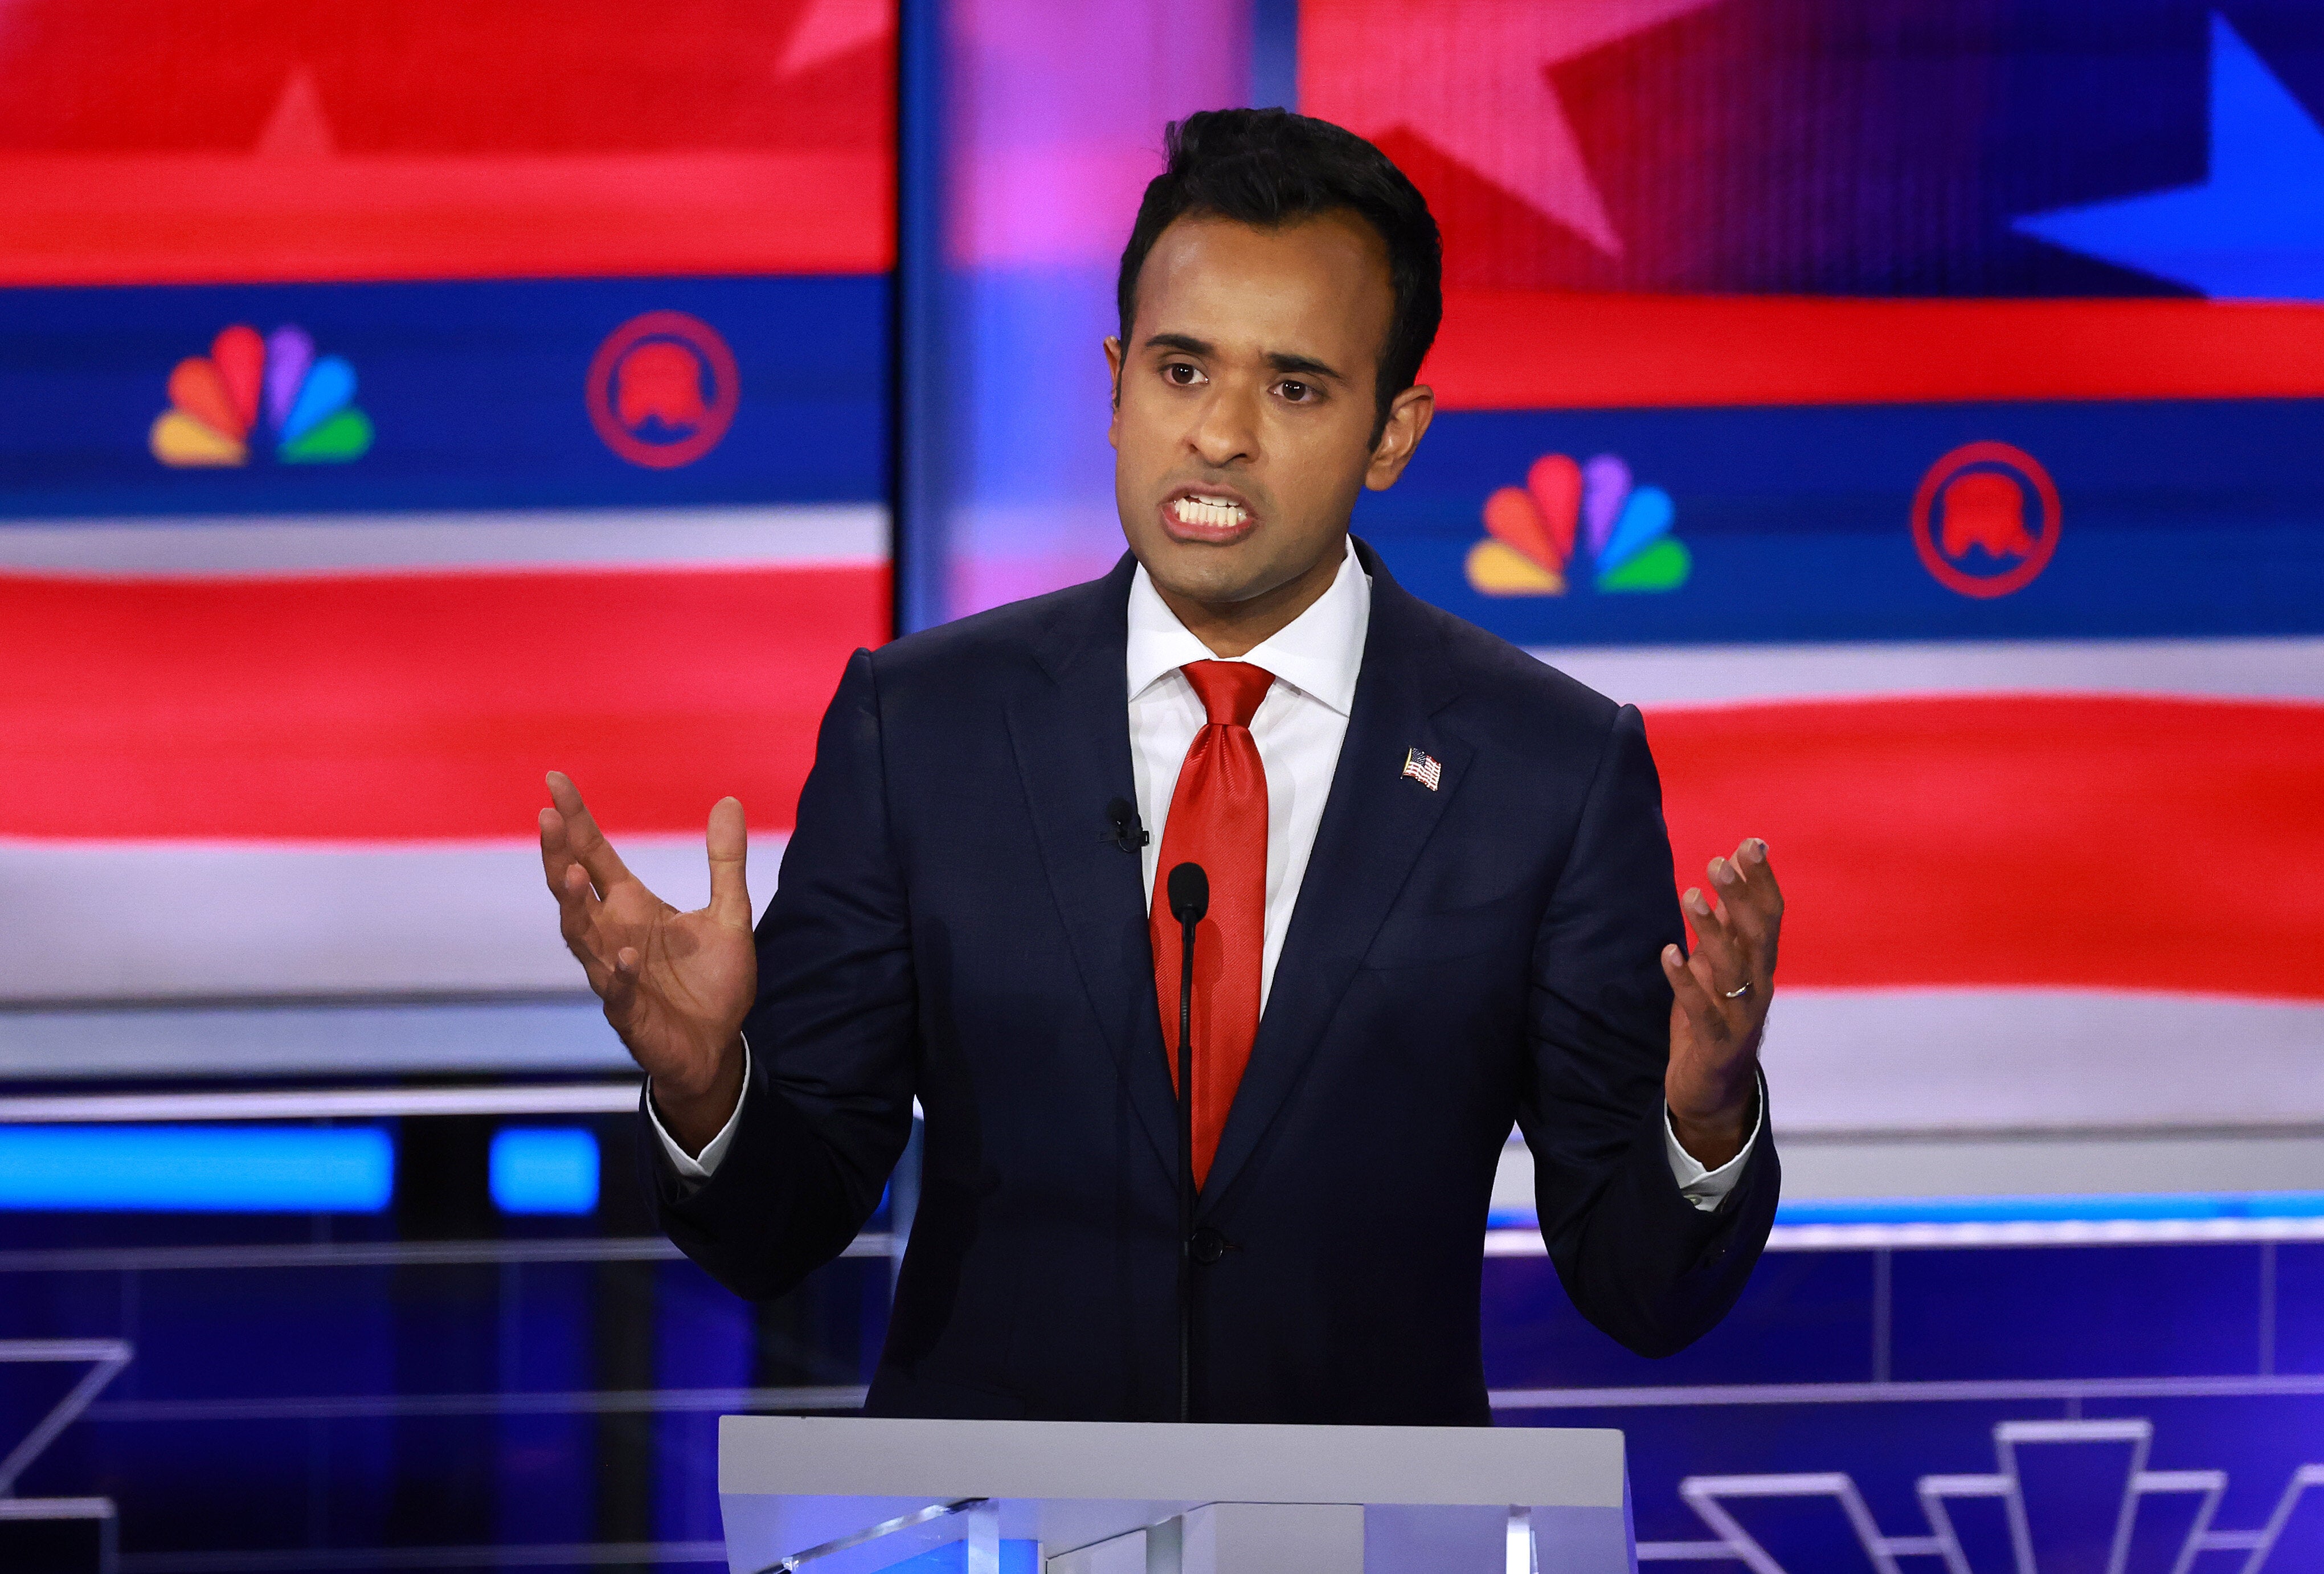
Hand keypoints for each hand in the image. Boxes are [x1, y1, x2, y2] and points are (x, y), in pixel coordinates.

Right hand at [539, 771, 754, 1153]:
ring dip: (574, 907)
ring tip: (571, 873)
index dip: (575, 820)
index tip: (555, 781)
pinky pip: (617, 992)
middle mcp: (613, 935)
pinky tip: (624, 956)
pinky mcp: (630, 1014)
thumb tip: (728, 800)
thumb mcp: (730, 913)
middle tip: (547, 817)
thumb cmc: (713, 982)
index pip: (594, 854)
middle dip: (559, 854)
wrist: (718, 1047)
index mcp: (632, 906)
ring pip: (581, 937)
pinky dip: (619, 974)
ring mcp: (615, 974)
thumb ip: (725, 860)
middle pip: (574, 889)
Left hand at [1660, 837, 1782, 1169]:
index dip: (1763, 880)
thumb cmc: (1714, 1017)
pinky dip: (1685, 981)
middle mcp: (1759, 986)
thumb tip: (1733, 864)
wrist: (1713, 1090)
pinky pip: (1702, 1010)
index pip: (1772, 916)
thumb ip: (1729, 920)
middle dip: (1742, 897)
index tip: (1750, 843)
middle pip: (1758, 936)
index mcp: (1762, 965)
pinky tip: (1668, 952)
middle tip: (1718, 861)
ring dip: (1712, 931)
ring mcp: (1740, 1017)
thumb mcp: (1720, 964)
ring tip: (1690, 896)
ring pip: (1733, 969)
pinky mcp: (1716, 1043)